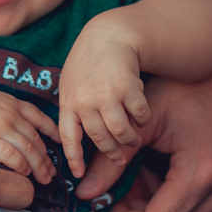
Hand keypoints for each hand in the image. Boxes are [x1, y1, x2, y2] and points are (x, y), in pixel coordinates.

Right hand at [0, 87, 59, 184]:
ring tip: (43, 180)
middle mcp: (8, 112)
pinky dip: (21, 167)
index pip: (39, 117)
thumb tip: (14, 133)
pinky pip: (12, 157)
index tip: (58, 144)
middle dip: (46, 158)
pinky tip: (23, 175)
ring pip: (29, 149)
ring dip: (39, 167)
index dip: (52, 132)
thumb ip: (2, 113)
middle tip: (51, 173)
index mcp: (9, 101)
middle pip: (36, 138)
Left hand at [58, 19, 149, 177]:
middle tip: (119, 158)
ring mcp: (107, 94)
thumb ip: (73, 109)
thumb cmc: (88, 63)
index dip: (74, 158)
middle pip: (100, 138)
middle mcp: (86, 100)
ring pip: (121, 131)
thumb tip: (75, 142)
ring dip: (130, 141)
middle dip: (111, 153)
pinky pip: (139, 115)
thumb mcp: (71, 83)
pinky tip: (142, 119)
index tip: (78, 175)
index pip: (69, 137)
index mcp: (69, 101)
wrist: (109, 36)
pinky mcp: (128, 88)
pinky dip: (143, 121)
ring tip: (132, 142)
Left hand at [76, 40, 211, 211]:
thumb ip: (111, 161)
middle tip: (127, 186)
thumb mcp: (144, 121)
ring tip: (148, 174)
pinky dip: (181, 205)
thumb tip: (84, 193)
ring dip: (161, 211)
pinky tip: (169, 175)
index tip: (110, 205)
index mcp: (204, 171)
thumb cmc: (186, 87)